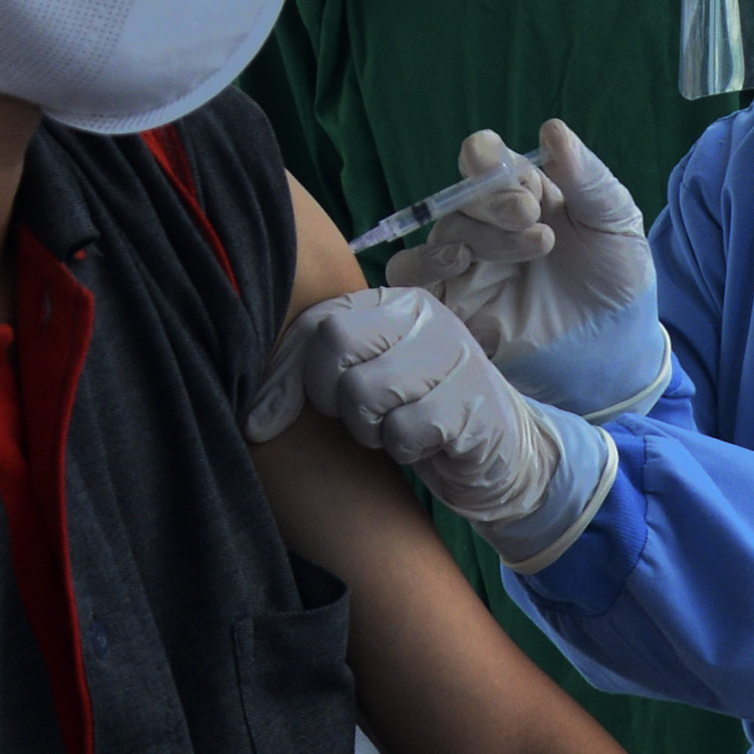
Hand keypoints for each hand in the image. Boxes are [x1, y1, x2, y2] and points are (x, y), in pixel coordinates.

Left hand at [256, 288, 561, 529]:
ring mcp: (455, 356)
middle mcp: (425, 317)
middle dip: (332, 397)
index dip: (285, 376)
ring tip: (393, 429)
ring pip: (366, 391)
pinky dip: (404, 449)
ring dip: (369, 428)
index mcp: (392, 302)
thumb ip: (307, 379)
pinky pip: (404, 430)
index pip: (315, 323)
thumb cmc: (415, 413)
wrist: (499, 451)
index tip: (270, 419)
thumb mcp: (362, 383)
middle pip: (336, 345)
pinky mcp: (474, 403)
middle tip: (357, 417)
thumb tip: (254, 420)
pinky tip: (423, 444)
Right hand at [390, 123, 669, 420]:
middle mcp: (484, 226)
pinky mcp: (454, 311)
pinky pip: (412, 284)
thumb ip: (586, 177)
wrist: (620, 348)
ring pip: (438, 237)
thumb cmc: (618, 277)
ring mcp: (465, 268)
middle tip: (534, 216)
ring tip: (516, 246)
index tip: (519, 176)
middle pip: (460, 198)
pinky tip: (466, 271)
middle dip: (493, 201)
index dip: (488, 159)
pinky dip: (425, 270)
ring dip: (470, 234)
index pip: (482, 159)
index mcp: (519, 193)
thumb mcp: (614, 220)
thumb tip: (552, 129)